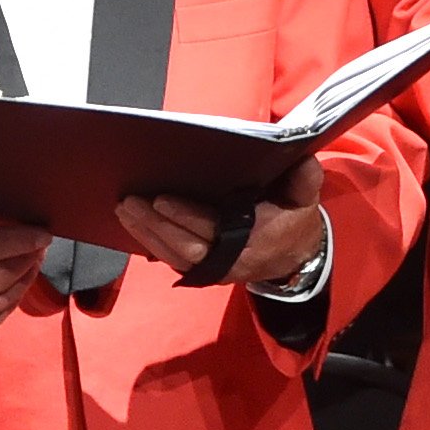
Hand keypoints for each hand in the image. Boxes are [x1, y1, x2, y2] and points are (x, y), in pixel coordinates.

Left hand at [120, 152, 327, 290]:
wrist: (292, 256)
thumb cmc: (292, 219)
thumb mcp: (305, 199)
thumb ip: (304, 181)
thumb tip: (303, 160)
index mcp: (253, 242)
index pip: (214, 230)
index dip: (186, 216)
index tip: (161, 199)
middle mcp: (229, 261)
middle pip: (184, 246)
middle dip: (155, 225)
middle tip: (130, 201)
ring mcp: (213, 268)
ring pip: (173, 255)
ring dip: (146, 233)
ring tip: (124, 209)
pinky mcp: (201, 269)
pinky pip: (171, 259)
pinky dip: (150, 242)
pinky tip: (132, 224)